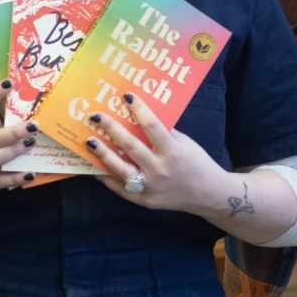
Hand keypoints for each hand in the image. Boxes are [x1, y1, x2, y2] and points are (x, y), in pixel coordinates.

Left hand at [83, 95, 230, 213]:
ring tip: (89, 141)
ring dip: (102, 153)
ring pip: (120, 168)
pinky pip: (120, 188)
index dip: (139, 109)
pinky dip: (106, 177)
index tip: (126, 96)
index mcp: (172, 152)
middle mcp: (159, 169)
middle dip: (110, 128)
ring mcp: (150, 187)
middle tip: (95, 116)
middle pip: (130, 146)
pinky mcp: (144, 200)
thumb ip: (164, 133)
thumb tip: (140, 117)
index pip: (152, 126)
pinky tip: (95, 166)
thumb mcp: (185, 143)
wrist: (208, 194)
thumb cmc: (196, 163)